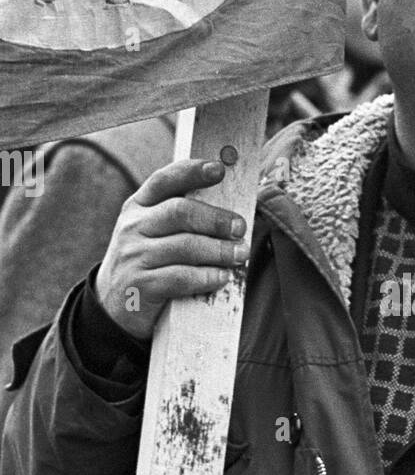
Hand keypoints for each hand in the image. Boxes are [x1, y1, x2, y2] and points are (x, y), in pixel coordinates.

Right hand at [94, 159, 247, 340]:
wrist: (114, 305)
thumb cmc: (147, 263)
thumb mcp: (153, 233)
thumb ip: (182, 219)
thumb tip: (232, 214)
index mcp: (138, 207)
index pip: (164, 181)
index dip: (192, 172)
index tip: (219, 169)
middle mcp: (133, 227)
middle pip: (179, 212)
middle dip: (216, 219)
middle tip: (240, 227)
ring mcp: (134, 256)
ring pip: (184, 246)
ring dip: (218, 250)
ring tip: (240, 254)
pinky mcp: (141, 285)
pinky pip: (180, 277)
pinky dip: (206, 276)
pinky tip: (222, 276)